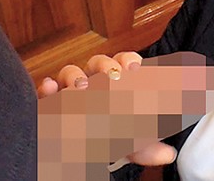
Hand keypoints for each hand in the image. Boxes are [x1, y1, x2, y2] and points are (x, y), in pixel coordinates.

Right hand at [37, 51, 177, 166]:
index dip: (129, 60)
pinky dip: (47, 87)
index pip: (124, 62)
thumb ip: (146, 148)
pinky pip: (45, 91)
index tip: (135, 68)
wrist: (79, 146)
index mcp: (116, 82)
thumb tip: (168, 154)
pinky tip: (50, 88)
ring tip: (82, 87)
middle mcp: (93, 80)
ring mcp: (69, 89)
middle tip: (113, 77)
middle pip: (98, 63)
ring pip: (70, 72)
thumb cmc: (108, 137)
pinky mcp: (48, 101)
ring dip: (76, 75)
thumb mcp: (128, 144)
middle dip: (105, 66)